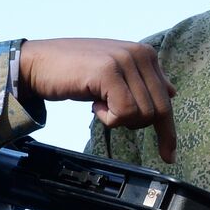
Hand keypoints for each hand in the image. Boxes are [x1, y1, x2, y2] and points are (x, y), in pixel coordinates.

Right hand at [19, 38, 175, 161]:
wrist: (37, 62)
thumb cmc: (75, 71)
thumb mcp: (115, 73)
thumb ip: (142, 81)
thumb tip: (172, 92)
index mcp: (146, 53)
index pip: (167, 99)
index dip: (168, 131)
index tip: (168, 156)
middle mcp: (140, 53)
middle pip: (159, 110)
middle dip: (139, 125)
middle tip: (111, 118)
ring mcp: (125, 61)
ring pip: (143, 114)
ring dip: (118, 119)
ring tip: (99, 104)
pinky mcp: (108, 72)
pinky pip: (124, 113)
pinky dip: (109, 119)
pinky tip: (94, 105)